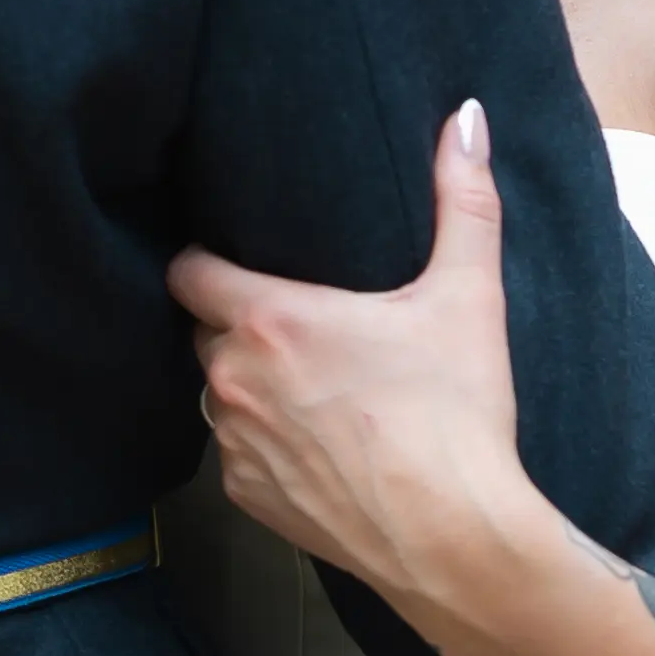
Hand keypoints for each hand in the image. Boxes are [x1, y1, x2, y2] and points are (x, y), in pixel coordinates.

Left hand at [167, 103, 538, 622]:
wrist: (454, 539)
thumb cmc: (455, 415)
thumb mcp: (467, 296)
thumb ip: (463, 199)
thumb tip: (466, 116)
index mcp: (269, 319)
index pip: (187, 271)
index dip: (205, 261)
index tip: (237, 259)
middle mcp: (232, 379)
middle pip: (205, 331)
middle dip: (237, 324)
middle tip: (297, 322)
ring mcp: (233, 444)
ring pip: (218, 394)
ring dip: (249, 385)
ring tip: (310, 385)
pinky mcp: (246, 497)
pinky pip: (238, 454)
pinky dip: (266, 444)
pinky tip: (318, 445)